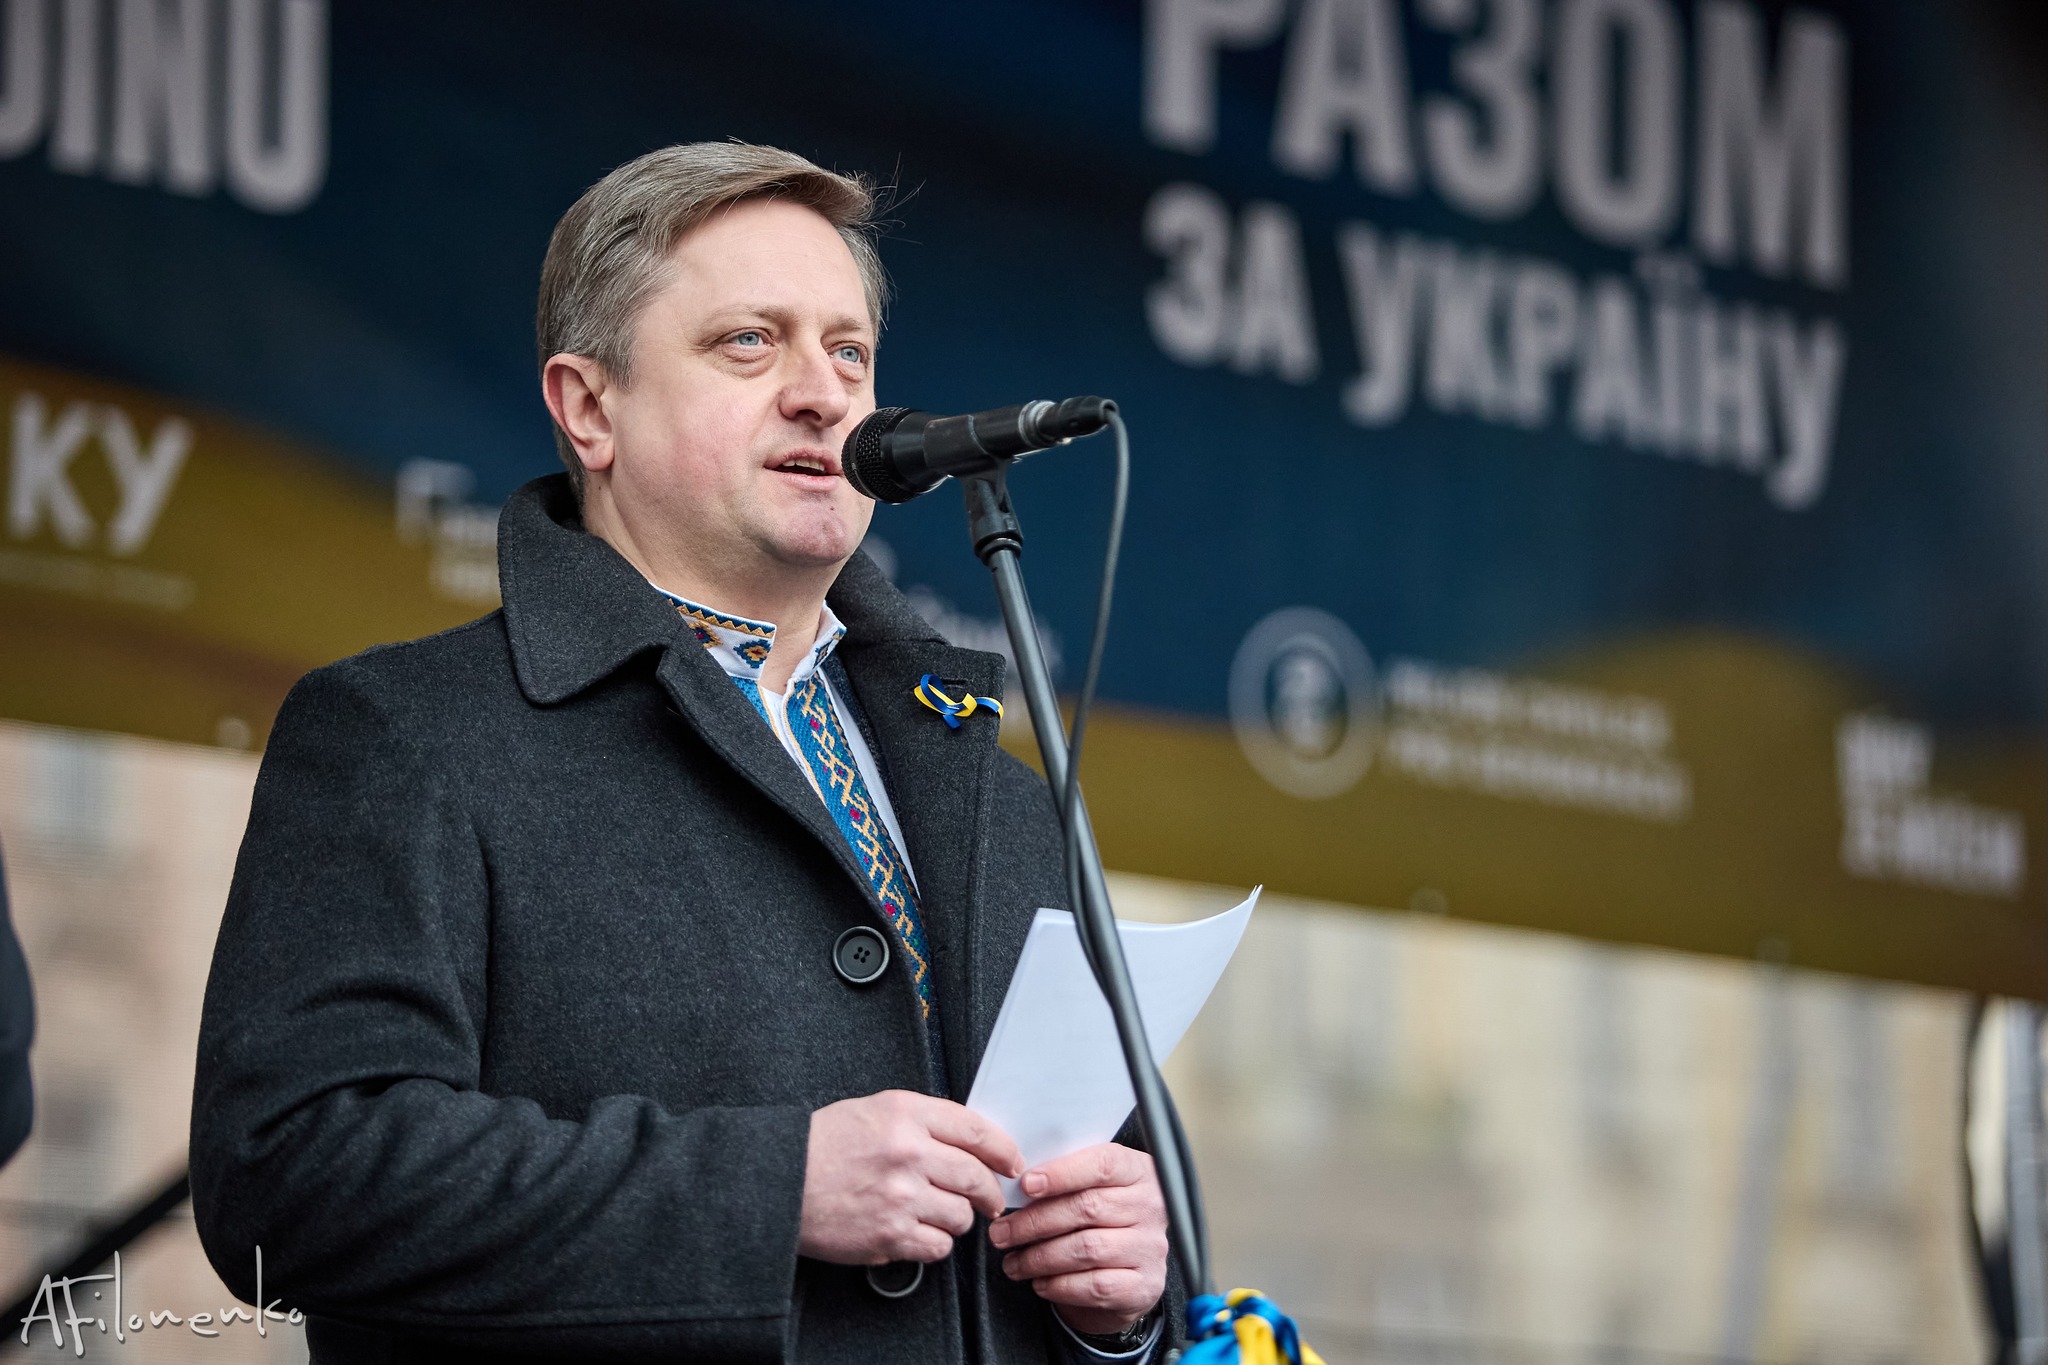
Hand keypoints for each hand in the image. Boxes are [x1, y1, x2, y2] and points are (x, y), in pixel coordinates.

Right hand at [799, 1090, 1023, 1264]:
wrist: (777, 1181)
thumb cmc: (822, 1144)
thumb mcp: (874, 1110)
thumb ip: (922, 1121)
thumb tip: (969, 1141)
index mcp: (906, 1114)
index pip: (976, 1130)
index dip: (1003, 1150)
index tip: (1012, 1163)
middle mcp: (908, 1153)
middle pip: (977, 1177)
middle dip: (991, 1194)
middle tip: (991, 1201)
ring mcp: (900, 1197)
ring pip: (961, 1217)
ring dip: (958, 1219)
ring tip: (939, 1214)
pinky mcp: (889, 1236)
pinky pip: (938, 1247)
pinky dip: (935, 1243)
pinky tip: (919, 1233)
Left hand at [987, 1143, 1167, 1335]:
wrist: (1127, 1271)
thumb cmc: (1098, 1221)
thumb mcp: (1089, 1188)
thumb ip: (1064, 1179)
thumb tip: (1014, 1183)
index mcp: (1138, 1170)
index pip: (1103, 1164)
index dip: (1062, 1173)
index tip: (1026, 1185)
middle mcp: (1152, 1207)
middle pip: (1087, 1208)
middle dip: (1034, 1222)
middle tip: (1001, 1233)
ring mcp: (1151, 1248)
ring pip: (1087, 1249)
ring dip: (1039, 1257)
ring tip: (1012, 1262)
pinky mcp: (1144, 1286)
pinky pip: (1095, 1285)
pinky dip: (1059, 1285)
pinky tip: (1039, 1282)